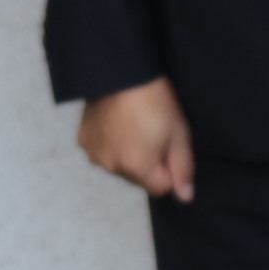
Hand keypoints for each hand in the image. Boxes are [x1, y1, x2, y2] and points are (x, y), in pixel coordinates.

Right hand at [75, 78, 195, 203]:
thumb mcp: (179, 132)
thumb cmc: (155, 99)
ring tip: (132, 125)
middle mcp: (112, 167)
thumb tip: (185, 197)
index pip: (160, 188)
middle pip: (138, 179)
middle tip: (150, 131)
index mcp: (137, 167)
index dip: (168, 168)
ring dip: (126, 154)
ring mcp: (94, 154)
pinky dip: (109, 144)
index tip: (167, 144)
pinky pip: (102, 153)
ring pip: (119, 166)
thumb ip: (183, 168)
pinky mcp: (83, 141)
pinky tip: (115, 123)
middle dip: (146, 163)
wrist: (121, 71)